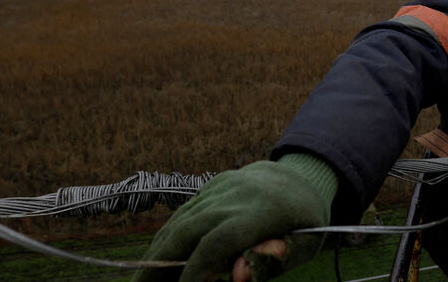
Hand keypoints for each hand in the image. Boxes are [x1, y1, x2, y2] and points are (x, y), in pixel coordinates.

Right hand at [132, 155, 335, 281]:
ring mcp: (222, 187)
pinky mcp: (213, 185)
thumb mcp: (305, 245)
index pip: (218, 242)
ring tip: (142, 280)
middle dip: (159, 263)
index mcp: (262, 212)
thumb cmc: (304, 222)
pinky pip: (184, 213)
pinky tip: (157, 257)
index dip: (196, 270)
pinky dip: (167, 236)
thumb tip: (238, 276)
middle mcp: (237, 195)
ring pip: (180, 221)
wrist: (301, 176)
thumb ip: (273, 262)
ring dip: (157, 251)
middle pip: (188, 230)